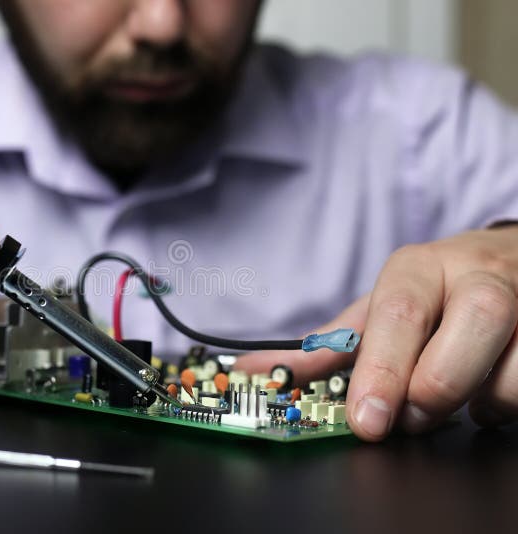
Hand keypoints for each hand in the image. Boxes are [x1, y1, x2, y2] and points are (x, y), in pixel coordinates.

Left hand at [236, 227, 517, 440]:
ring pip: (515, 363)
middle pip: (474, 322)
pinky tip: (487, 394)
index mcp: (418, 269)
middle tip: (410, 415)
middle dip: (437, 385)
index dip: (382, 370)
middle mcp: (477, 276)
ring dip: (478, 400)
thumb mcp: (376, 312)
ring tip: (452, 401)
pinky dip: (506, 404)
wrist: (504, 263)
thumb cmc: (430, 296)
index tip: (365, 419)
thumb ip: (325, 347)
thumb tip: (255, 371)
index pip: (399, 312)